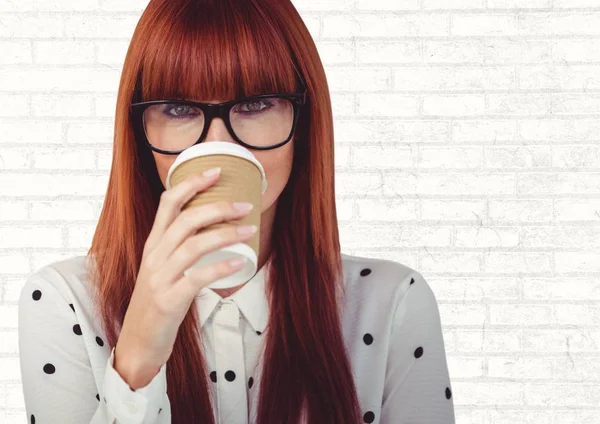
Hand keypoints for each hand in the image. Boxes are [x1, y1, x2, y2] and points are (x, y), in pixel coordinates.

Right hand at [114, 168, 255, 387]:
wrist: (139, 341)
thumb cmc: (157, 300)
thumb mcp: (163, 267)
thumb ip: (180, 246)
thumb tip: (214, 225)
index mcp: (153, 243)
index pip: (168, 202)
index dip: (191, 183)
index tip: (216, 171)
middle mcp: (154, 255)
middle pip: (185, 220)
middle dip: (218, 207)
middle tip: (245, 204)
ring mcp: (160, 278)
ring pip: (194, 246)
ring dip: (226, 234)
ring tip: (250, 230)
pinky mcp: (169, 300)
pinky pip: (197, 278)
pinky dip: (221, 267)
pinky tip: (240, 262)